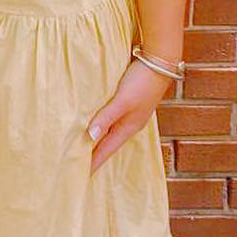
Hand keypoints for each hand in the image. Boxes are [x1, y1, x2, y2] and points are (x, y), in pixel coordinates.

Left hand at [86, 56, 175, 175]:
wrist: (160, 61)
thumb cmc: (142, 81)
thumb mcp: (123, 101)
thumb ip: (106, 117)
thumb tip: (90, 137)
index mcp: (129, 127)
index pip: (106, 150)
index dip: (93, 162)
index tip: (80, 176)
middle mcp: (129, 123)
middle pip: (107, 143)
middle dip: (93, 154)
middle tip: (77, 164)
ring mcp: (129, 113)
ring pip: (109, 131)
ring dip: (96, 139)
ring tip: (82, 147)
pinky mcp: (126, 101)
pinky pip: (109, 118)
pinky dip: (100, 123)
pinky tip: (93, 122)